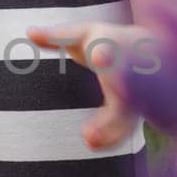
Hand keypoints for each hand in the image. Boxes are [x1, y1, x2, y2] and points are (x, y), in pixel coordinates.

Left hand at [26, 20, 142, 150]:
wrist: (146, 50)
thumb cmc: (107, 40)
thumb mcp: (82, 33)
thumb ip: (57, 37)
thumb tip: (29, 32)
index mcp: (114, 46)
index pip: (112, 48)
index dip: (106, 52)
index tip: (100, 54)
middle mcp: (129, 71)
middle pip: (126, 85)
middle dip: (114, 99)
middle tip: (98, 112)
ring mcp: (135, 93)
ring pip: (127, 114)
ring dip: (110, 128)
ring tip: (88, 138)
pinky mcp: (133, 111)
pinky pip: (125, 128)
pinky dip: (111, 138)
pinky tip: (92, 144)